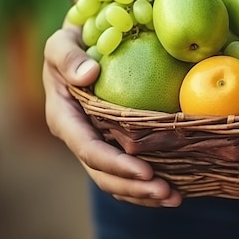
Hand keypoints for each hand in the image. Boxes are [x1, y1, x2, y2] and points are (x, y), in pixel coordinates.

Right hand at [43, 25, 181, 206]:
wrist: (87, 42)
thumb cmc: (74, 39)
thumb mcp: (62, 42)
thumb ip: (67, 57)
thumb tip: (87, 75)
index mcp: (64, 118)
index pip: (88, 149)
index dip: (115, 164)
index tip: (146, 171)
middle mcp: (79, 137)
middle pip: (104, 174)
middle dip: (134, 188)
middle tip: (169, 194)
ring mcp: (97, 142)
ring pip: (116, 179)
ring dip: (143, 194)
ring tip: (175, 199)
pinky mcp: (114, 142)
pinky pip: (128, 170)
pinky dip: (147, 184)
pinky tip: (175, 188)